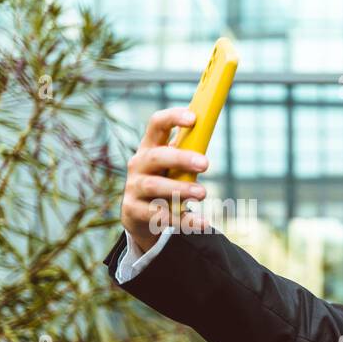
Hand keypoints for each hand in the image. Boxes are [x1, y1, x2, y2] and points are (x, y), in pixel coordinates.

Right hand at [120, 107, 211, 252]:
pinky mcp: (133, 211)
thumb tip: (209, 130)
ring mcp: (133, 188)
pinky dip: (184, 220)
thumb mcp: (173, 166)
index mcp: (150, 148)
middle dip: (180, 158)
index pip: (156, 125)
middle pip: (156, 157)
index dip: (173, 118)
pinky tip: (203, 223)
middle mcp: (138, 165)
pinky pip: (160, 215)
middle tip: (205, 164)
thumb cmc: (164, 182)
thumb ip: (187, 151)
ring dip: (180, 189)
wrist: (140, 216)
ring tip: (203, 193)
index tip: (194, 118)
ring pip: (154, 186)